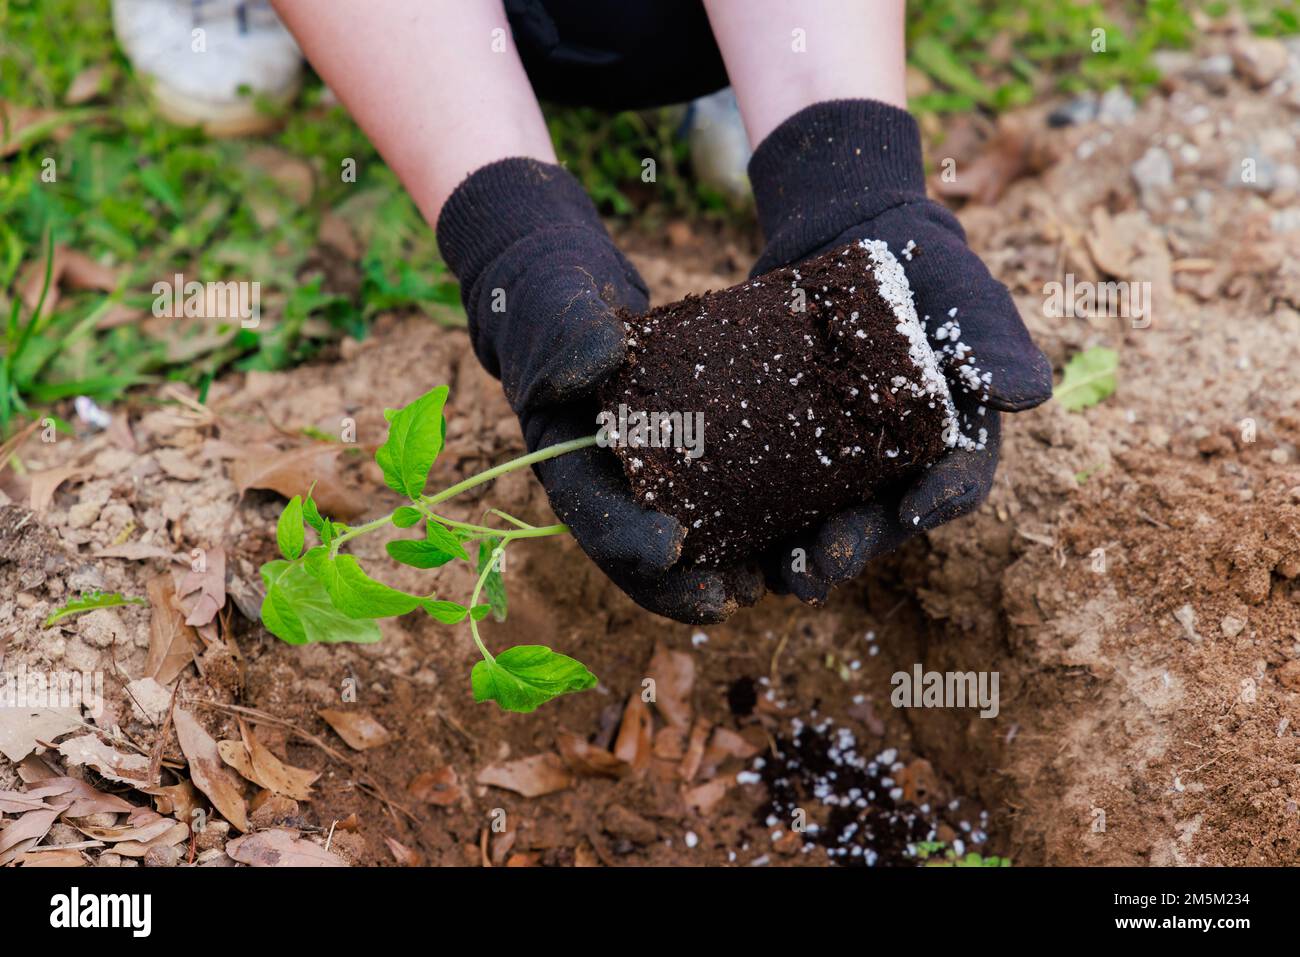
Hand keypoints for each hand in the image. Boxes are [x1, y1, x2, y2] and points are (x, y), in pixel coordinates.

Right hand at [437, 158, 763, 621]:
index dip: (627, 540)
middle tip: (728, 597)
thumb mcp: (552, 306)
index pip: (591, 513)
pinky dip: (741, 526)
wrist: (565, 289)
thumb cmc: (551, 298)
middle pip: (636, 550)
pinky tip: (783, 540)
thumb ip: (568, 334)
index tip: (670, 550)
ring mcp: (642, 473)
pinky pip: (711, 501)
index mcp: (563, 458)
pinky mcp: (680, 455)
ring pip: (679, 537)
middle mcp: (603, 479)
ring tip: (763, 585)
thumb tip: (598, 361)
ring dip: (717, 568)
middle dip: (678, 582)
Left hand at [746, 100, 1052, 602]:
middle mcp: (901, 467)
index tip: (912, 512)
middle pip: (883, 521)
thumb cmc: (926, 273)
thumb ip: (992, 343)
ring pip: (830, 524)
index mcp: (955, 442)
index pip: (956, 482)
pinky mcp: (795, 451)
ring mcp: (846, 465)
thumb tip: (1027, 393)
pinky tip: (731, 545)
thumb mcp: (966, 298)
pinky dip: (759, 526)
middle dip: (853, 548)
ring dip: (805, 557)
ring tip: (777, 576)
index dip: (936, 501)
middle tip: (820, 567)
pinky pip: (780, 498)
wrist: (853, 239)